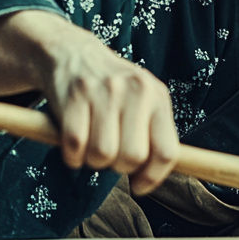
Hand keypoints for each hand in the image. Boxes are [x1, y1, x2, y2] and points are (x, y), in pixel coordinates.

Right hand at [37, 19, 178, 195]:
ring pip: (102, 155)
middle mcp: (136, 91)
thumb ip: (153, 136)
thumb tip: (148, 180)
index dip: (153, 177)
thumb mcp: (144, 102)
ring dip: (93, 161)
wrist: (73, 53)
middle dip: (118, 167)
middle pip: (133, 157)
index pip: (166, 152)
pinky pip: (75, 146)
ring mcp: (104, 92)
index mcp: (158, 97)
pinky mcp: (74, 96)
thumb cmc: (113, 89)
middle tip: (110, 155)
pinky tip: (74, 143)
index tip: (138, 186)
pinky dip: (72, 155)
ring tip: (91, 146)